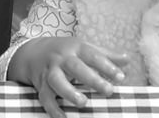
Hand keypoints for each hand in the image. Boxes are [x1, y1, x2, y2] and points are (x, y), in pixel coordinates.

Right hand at [10, 37, 128, 117]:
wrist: (32, 52)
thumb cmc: (65, 52)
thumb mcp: (83, 48)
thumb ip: (105, 55)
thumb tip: (126, 60)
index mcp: (75, 48)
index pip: (93, 55)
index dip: (107, 66)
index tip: (122, 77)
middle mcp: (62, 58)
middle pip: (75, 67)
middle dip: (92, 79)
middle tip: (109, 91)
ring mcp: (50, 71)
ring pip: (57, 81)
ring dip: (69, 92)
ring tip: (83, 102)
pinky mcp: (41, 84)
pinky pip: (45, 97)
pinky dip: (53, 108)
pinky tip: (63, 117)